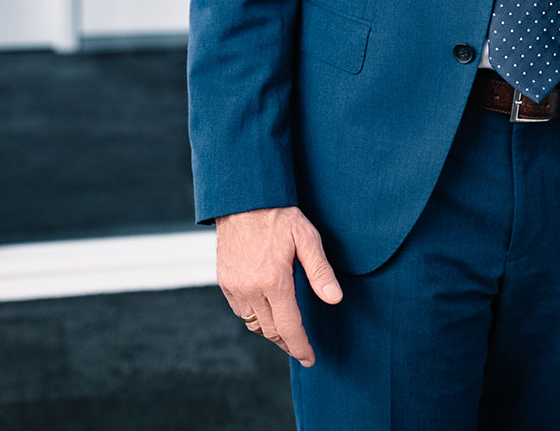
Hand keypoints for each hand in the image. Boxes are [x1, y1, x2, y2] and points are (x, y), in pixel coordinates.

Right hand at [213, 205, 342, 366]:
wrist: (242, 200)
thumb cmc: (278, 216)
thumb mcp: (306, 238)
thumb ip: (320, 271)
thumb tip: (335, 299)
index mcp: (274, 281)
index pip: (289, 327)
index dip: (300, 347)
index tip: (309, 358)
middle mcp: (251, 289)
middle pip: (271, 331)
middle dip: (288, 343)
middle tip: (301, 350)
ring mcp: (235, 287)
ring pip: (254, 324)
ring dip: (271, 331)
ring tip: (287, 331)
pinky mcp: (225, 282)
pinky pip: (241, 311)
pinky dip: (255, 317)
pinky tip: (267, 310)